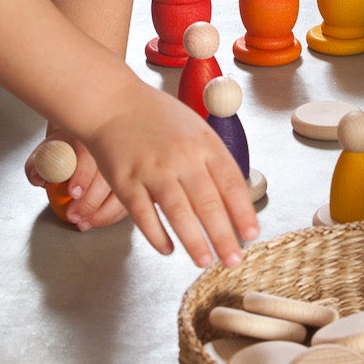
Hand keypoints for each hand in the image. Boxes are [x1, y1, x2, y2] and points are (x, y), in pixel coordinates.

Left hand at [24, 130, 126, 229]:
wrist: (80, 143)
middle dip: (90, 201)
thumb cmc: (64, 149)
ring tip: (83, 223)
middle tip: (73, 215)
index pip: (88, 155)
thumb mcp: (46, 152)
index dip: (82, 176)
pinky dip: (112, 215)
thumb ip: (36, 164)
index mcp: (86, 139)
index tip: (72, 193)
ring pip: (122, 192)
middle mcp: (109, 150)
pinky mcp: (129, 183)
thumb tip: (38, 176)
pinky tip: (97, 220)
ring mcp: (123, 167)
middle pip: (108, 177)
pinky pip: (127, 201)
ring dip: (103, 213)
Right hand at [80, 84, 258, 267]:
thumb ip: (213, 159)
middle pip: (209, 204)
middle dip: (223, 237)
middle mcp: (182, 157)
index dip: (243, 213)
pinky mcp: (126, 182)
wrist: (112, 102)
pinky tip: (168, 249)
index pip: (232, 184)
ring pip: (179, 214)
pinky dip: (158, 236)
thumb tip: (234, 198)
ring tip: (205, 261)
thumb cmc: (156, 117)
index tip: (251, 235)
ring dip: (194, 242)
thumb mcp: (195, 128)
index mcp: (204, 143)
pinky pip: (145, 216)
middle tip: (233, 260)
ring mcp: (153, 170)